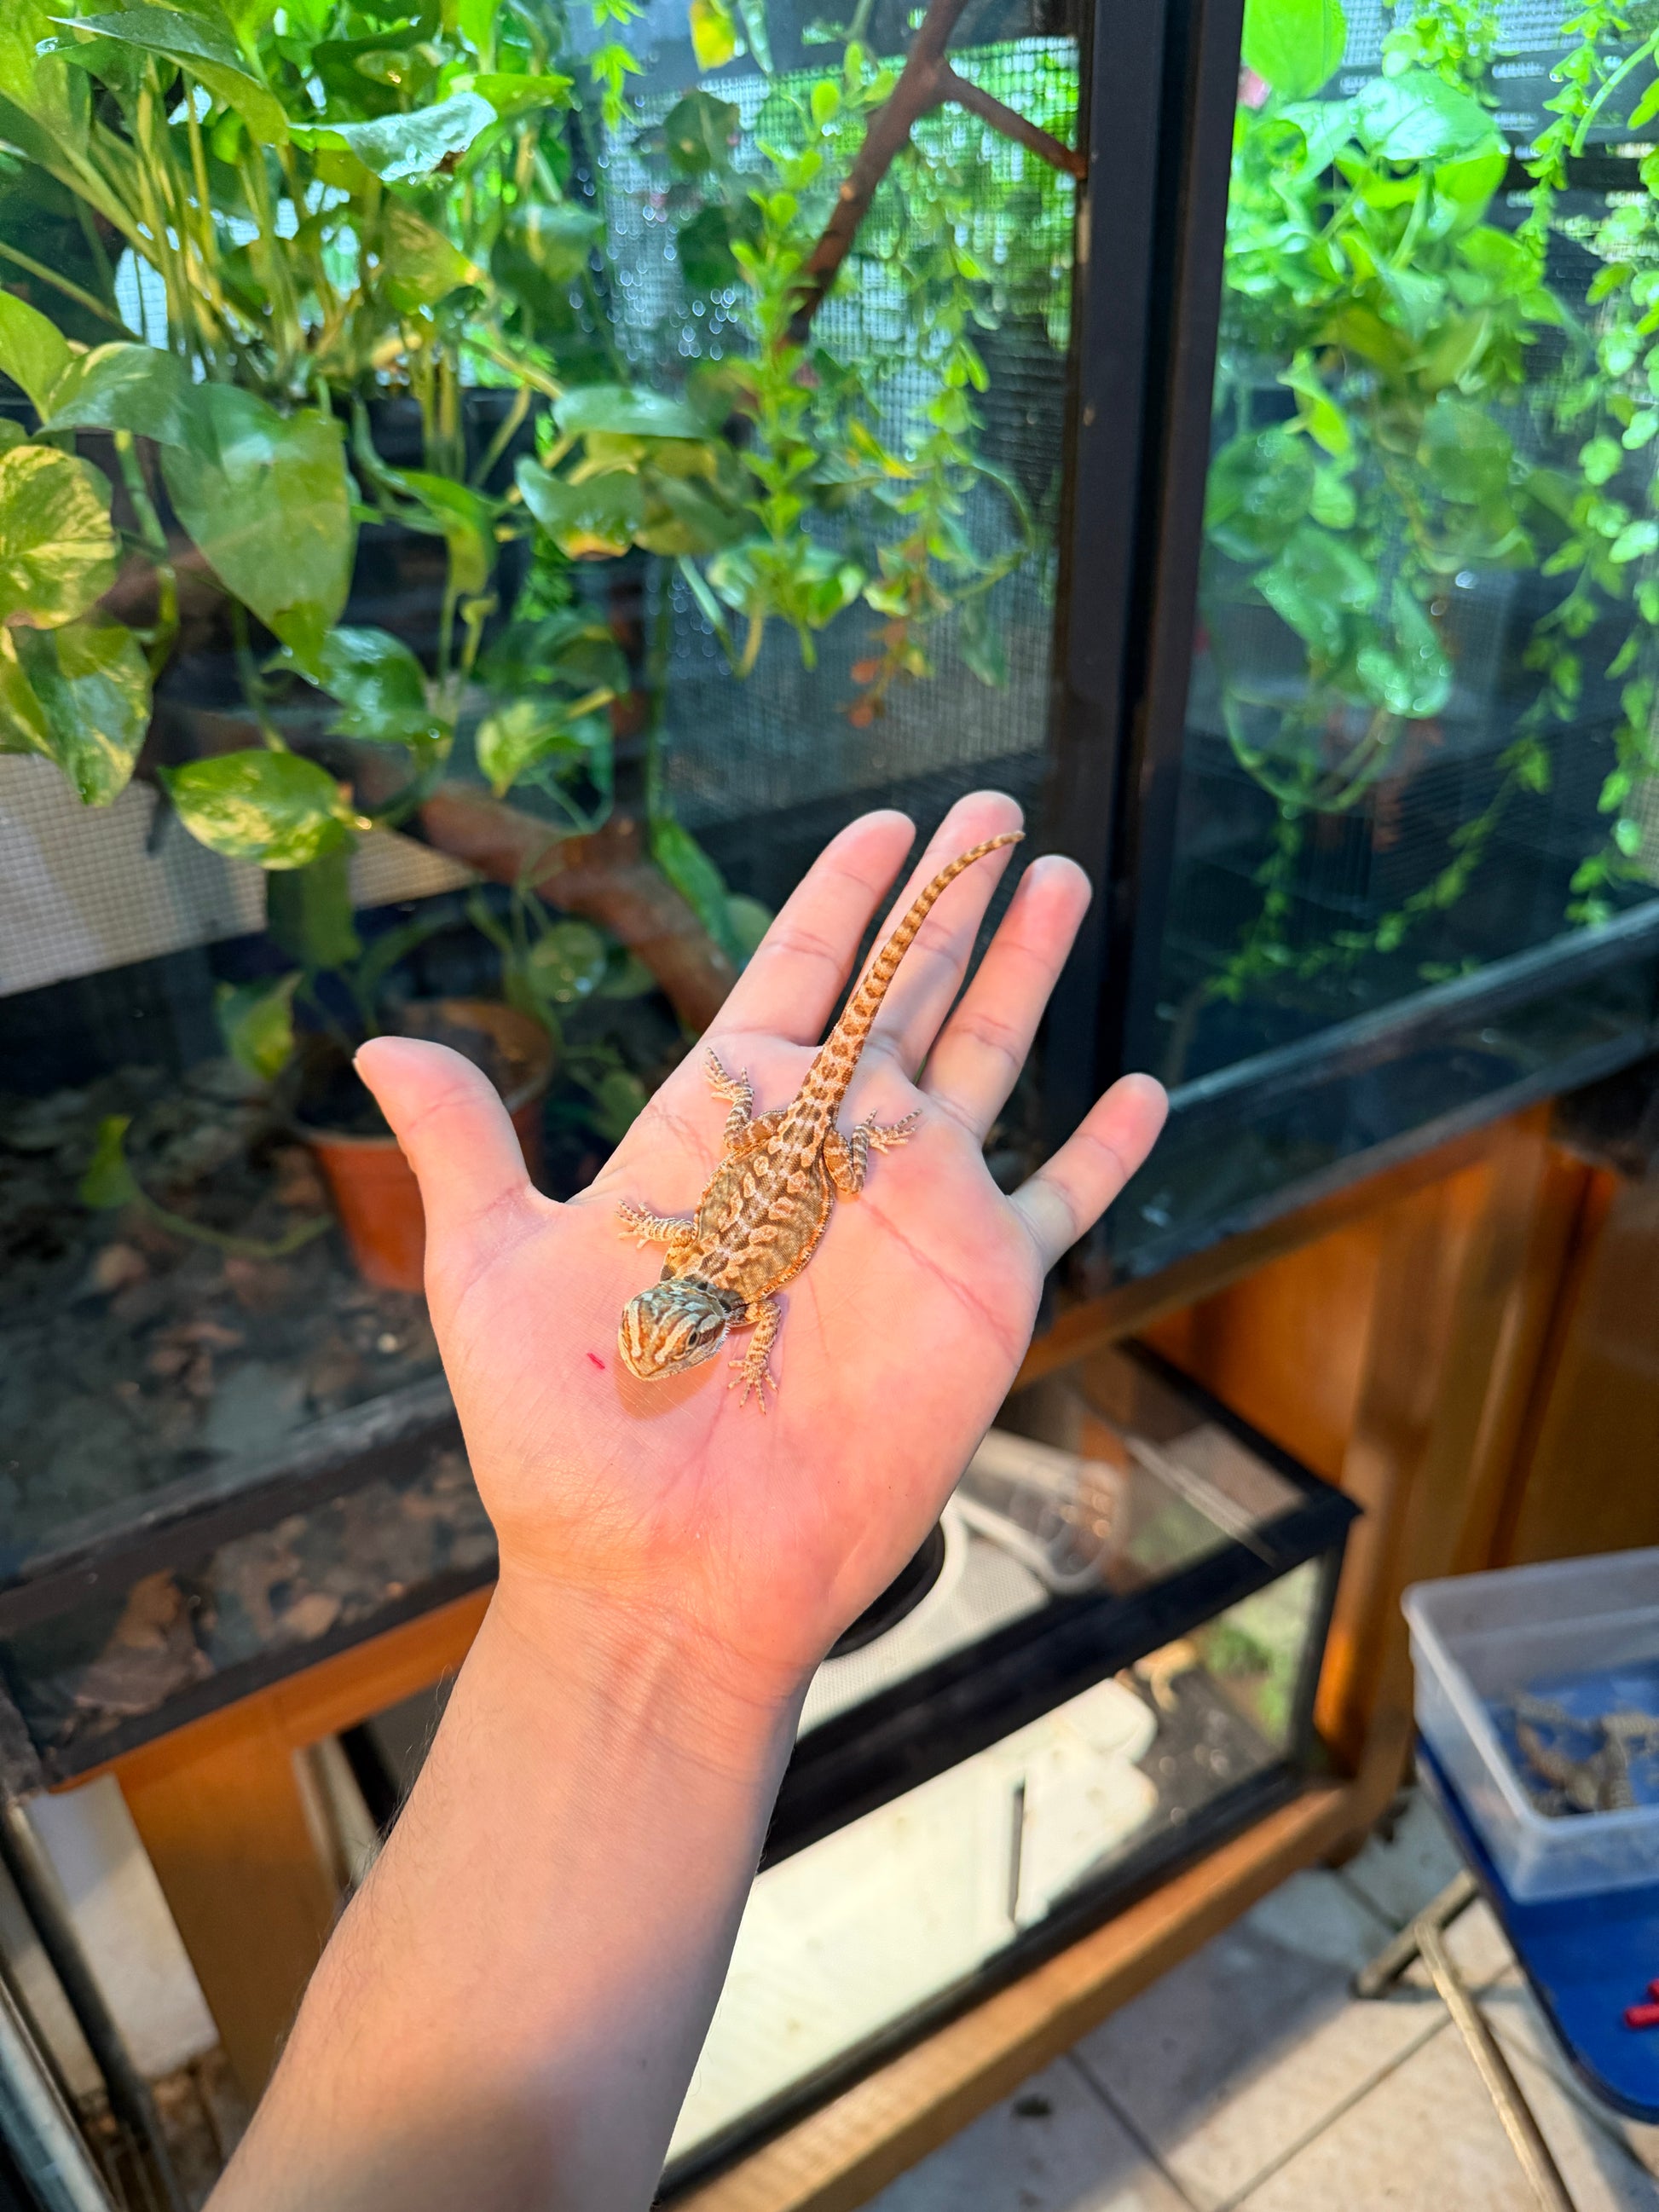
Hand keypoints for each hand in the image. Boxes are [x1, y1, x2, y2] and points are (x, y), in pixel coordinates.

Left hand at [356, 791, 1165, 1726]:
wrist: (667, 1576)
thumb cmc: (574, 1438)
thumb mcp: (495, 1273)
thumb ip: (465, 1147)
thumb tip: (378, 1041)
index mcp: (724, 1126)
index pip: (796, 976)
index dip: (841, 897)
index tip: (882, 824)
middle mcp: (827, 1153)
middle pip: (903, 990)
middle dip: (949, 897)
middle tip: (994, 808)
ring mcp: (913, 1215)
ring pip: (988, 1060)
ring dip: (1025, 971)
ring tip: (1061, 879)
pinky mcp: (982, 1290)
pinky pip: (1063, 1202)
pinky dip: (1107, 1150)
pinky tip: (1144, 1090)